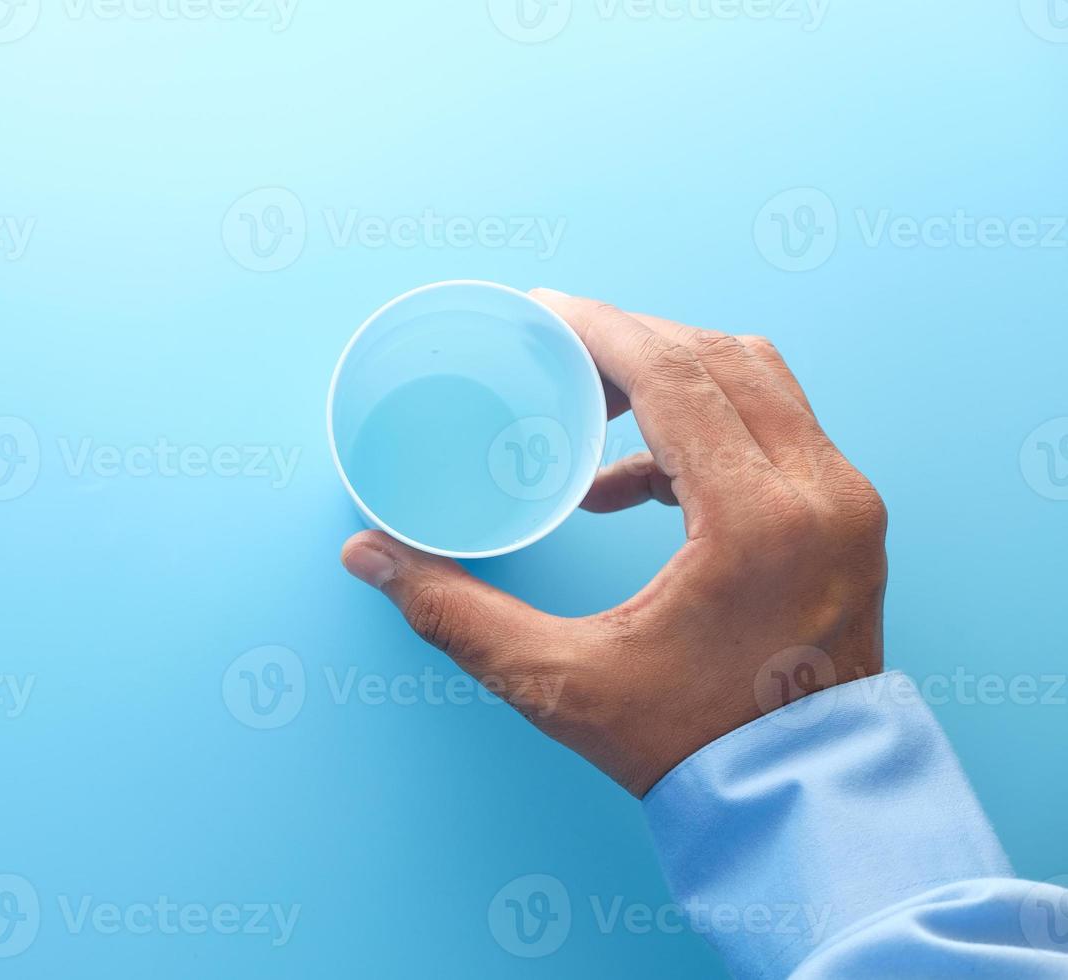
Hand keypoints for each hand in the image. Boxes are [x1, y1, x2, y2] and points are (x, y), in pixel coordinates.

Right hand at [340, 291, 887, 796]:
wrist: (798, 805)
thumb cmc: (693, 749)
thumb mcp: (560, 683)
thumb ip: (457, 614)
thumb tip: (369, 556)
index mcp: (758, 522)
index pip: (679, 375)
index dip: (604, 330)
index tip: (544, 310)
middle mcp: (821, 496)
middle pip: (723, 358)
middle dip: (633, 343)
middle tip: (558, 355)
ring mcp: (845, 506)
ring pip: (760, 382)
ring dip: (676, 375)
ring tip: (593, 407)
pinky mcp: (847, 522)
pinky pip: (776, 431)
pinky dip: (704, 426)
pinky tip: (632, 485)